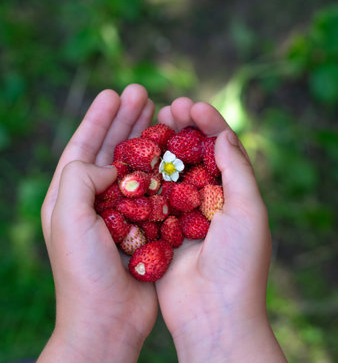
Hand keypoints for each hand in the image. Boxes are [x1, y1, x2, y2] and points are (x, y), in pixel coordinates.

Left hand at [39, 85, 157, 362]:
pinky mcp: (145, 224)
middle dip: (125, 120)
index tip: (112, 93)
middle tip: (142, 93)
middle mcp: (94, 199)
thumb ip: (80, 178)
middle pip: (111, 149)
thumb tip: (112, 163)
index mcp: (68, 195)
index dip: (97, 118)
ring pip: (135, 165)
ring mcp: (121, 211)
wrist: (109, 320)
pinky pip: (155, 187)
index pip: (82, 146)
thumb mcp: (67, 218)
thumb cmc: (83, 271)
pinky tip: (175, 151)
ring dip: (145, 139)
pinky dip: (163, 167)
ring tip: (159, 112)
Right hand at [156, 98, 286, 361]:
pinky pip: (152, 193)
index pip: (222, 148)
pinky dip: (146, 171)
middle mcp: (208, 198)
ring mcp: (182, 211)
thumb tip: (224, 135)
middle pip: (194, 153)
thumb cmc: (239, 262)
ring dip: (164, 144)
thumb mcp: (250, 210)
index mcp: (234, 192)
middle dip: (184, 127)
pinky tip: (136, 153)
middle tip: (170, 107)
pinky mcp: (161, 226)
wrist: (212, 313)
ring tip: (155, 120)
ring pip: (171, 168)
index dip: (210, 123)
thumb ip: (238, 170)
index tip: (193, 106)